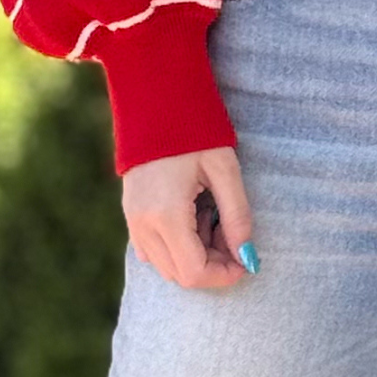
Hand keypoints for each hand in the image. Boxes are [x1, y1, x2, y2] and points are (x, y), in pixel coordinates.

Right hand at [120, 145, 258, 288]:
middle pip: (180, 274)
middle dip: (212, 264)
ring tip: (212, 217)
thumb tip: (247, 257)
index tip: (245, 260)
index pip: (194, 273)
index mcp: (166, 214)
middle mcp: (143, 224)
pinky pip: (151, 250)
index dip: (224, 275)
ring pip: (165, 265)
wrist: (156, 100)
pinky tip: (193, 216)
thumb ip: (237, 216)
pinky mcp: (130, 213)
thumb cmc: (195, 131)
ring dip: (194, 254)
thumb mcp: (224, 169)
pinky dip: (176, 246)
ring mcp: (132, 220)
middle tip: (230, 232)